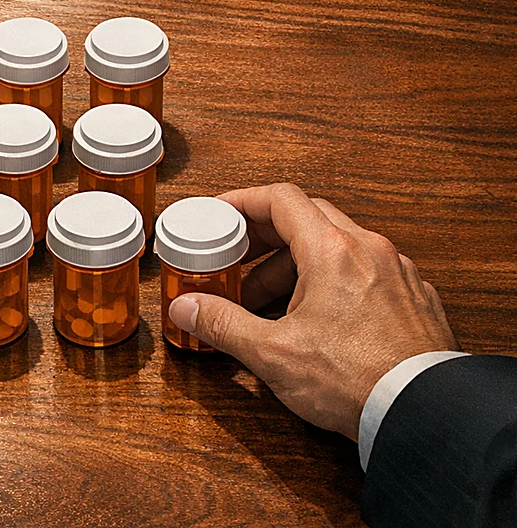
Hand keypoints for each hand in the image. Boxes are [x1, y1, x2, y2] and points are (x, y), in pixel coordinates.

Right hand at [166, 183, 458, 439]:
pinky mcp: (414, 299)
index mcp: (332, 251)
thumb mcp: (272, 353)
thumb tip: (186, 308)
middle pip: (308, 220)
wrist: (424, 413)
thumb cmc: (358, 380)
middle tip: (239, 262)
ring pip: (338, 248)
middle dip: (266, 240)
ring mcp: (397, 273)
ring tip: (272, 306)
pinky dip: (333, 283)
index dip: (244, 202)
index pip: (281, 199)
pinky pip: (364, 273)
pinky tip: (318, 320)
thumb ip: (223, 324)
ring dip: (297, 267)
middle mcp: (370, 250)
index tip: (222, 214)